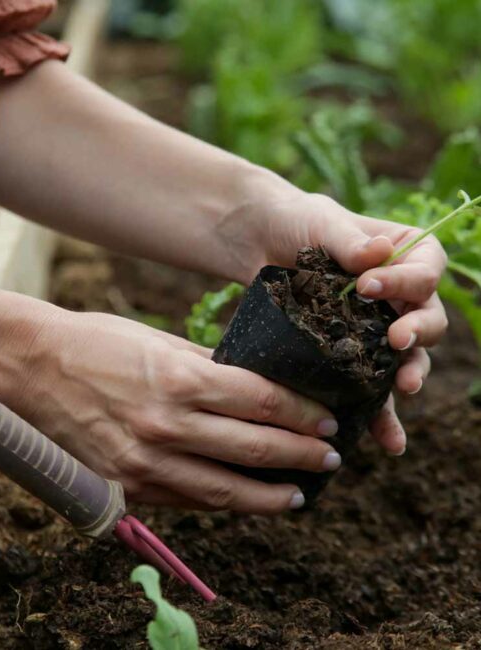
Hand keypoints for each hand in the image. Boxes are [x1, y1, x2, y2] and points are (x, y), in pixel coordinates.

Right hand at [12, 311, 343, 513]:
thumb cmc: (97, 343)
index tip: (327, 420)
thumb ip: (207, 367)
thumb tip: (252, 385)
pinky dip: (222, 504)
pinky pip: (186, 501)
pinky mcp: (125, 485)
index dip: (302, 413)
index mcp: (180, 379)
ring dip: (271, 495)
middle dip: (302, 455)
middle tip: (330, 458)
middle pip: (255, 447)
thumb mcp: (158, 341)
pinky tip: (245, 502)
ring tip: (300, 494)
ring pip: (225, 490)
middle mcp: (168, 424)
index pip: (262, 401)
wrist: (33, 367)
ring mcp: (145, 461)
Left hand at [233, 187, 447, 455]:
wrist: (258, 242)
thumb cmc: (295, 220)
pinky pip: (371, 384)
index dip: (406, 282)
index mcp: (403, 253)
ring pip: (406, 357)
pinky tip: (385, 439)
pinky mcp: (350, 352)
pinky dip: (380, 411)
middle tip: (397, 340)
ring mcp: (376, 325)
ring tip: (403, 388)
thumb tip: (379, 254)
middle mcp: (398, 294)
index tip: (367, 287)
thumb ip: (349, 240)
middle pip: (426, 318)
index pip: (425, 271)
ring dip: (410, 374)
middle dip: (417, 333)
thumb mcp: (321, 222)